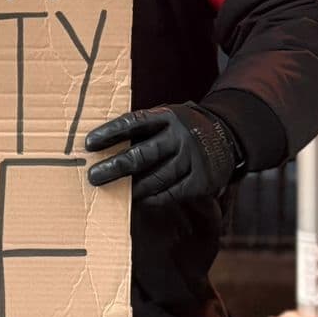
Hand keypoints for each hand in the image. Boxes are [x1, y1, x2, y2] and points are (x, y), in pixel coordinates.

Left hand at [83, 102, 240, 204]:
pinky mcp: (202, 180)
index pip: (133, 122)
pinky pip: (172, 193)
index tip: (89, 144)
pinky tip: (138, 200)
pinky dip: (153, 198)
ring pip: (156, 178)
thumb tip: (102, 146)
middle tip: (93, 176)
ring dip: (131, 188)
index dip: (110, 133)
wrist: (228, 136)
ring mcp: (193, 158)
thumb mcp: (166, 118)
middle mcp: (182, 136)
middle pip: (143, 154)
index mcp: (168, 116)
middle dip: (115, 167)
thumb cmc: (183, 129)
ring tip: (111, 191)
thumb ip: (142, 129)